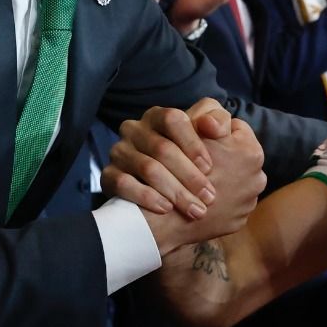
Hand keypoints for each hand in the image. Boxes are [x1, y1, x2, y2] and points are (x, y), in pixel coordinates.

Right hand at [103, 98, 231, 217]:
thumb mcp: (210, 138)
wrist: (168, 197)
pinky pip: (123, 184)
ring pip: (147, 168)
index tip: (210, 167)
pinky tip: (166, 208)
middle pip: (162, 148)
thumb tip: (211, 125)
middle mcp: (135, 129)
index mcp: (158, 116)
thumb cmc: (193, 161)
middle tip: (209, 197)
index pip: (172, 119)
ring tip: (195, 209)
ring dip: (174, 191)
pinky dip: (147, 197)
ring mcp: (119, 152)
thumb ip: (218, 123)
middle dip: (189, 176)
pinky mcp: (108, 175)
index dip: (192, 142)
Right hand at [140, 117, 266, 257]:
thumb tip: (215, 122)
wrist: (164, 217)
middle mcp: (258, 178)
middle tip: (202, 162)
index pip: (237, 128)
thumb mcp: (191, 129)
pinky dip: (218, 203)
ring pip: (236, 183)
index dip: (215, 129)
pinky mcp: (238, 222)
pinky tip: (198, 200)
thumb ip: (209, 117)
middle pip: (239, 157)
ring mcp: (249, 203)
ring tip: (200, 183)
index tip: (201, 136)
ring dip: (221, 181)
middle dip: (222, 157)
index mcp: (250, 152)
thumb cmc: (173, 166)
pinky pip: (230, 206)